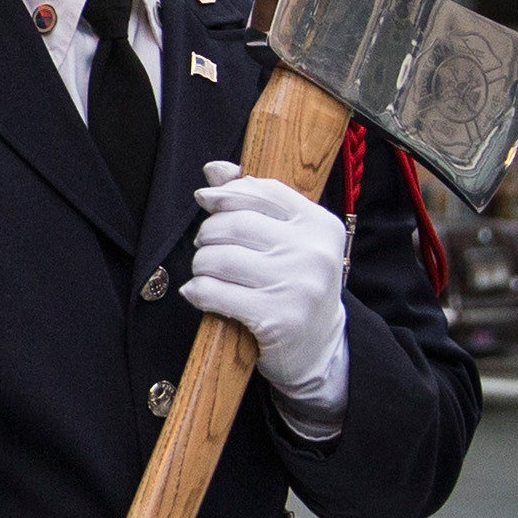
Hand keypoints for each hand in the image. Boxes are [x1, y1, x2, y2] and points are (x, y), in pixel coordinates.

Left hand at [180, 160, 351, 417]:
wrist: (319, 347)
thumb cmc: (295, 284)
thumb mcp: (288, 240)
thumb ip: (255, 201)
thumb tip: (214, 170)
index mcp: (319, 224)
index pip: (261, 192)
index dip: (226, 193)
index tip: (207, 200)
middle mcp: (313, 251)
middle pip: (233, 224)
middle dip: (209, 235)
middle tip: (208, 248)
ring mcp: (297, 285)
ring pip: (219, 258)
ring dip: (201, 265)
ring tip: (207, 273)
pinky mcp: (277, 318)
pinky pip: (215, 292)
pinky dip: (198, 291)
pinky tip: (198, 293)